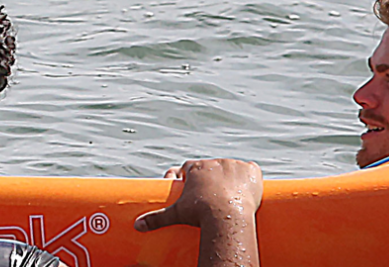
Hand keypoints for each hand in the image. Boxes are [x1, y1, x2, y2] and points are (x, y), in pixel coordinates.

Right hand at [134, 159, 262, 231]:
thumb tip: (137, 226)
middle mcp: (214, 162)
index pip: (188, 168)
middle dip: (210, 180)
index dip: (187, 178)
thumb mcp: (177, 215)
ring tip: (229, 196)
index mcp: (195, 168)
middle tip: (210, 199)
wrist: (228, 217)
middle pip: (211, 168)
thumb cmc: (201, 214)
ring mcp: (234, 165)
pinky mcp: (252, 171)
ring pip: (231, 168)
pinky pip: (252, 170)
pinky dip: (250, 177)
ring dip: (230, 178)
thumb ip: (156, 218)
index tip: (188, 189)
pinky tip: (247, 187)